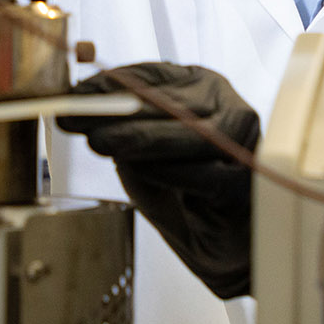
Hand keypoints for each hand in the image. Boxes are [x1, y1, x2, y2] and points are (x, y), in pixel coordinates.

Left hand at [56, 63, 258, 298]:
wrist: (221, 245)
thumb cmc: (183, 194)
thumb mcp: (140, 155)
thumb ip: (117, 129)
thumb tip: (78, 105)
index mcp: (201, 90)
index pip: (152, 78)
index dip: (110, 82)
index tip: (75, 92)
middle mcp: (226, 108)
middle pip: (171, 102)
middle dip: (118, 109)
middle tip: (77, 115)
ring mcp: (244, 145)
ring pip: (193, 132)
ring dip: (142, 137)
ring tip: (101, 141)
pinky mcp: (248, 185)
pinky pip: (208, 174)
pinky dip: (171, 171)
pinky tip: (141, 169)